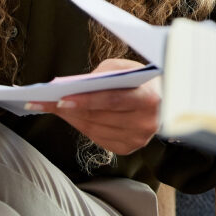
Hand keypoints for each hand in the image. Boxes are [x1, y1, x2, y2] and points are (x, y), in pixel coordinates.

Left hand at [25, 58, 160, 154]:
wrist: (169, 100)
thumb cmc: (143, 80)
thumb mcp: (128, 67)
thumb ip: (105, 73)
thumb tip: (75, 86)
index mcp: (149, 98)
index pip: (112, 100)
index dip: (85, 100)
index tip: (60, 99)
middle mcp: (146, 122)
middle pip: (99, 117)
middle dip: (69, 109)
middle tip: (45, 102)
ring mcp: (139, 139)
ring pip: (94, 129)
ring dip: (72, 118)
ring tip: (53, 107)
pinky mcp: (130, 148)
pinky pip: (98, 138)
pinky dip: (83, 126)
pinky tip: (73, 116)